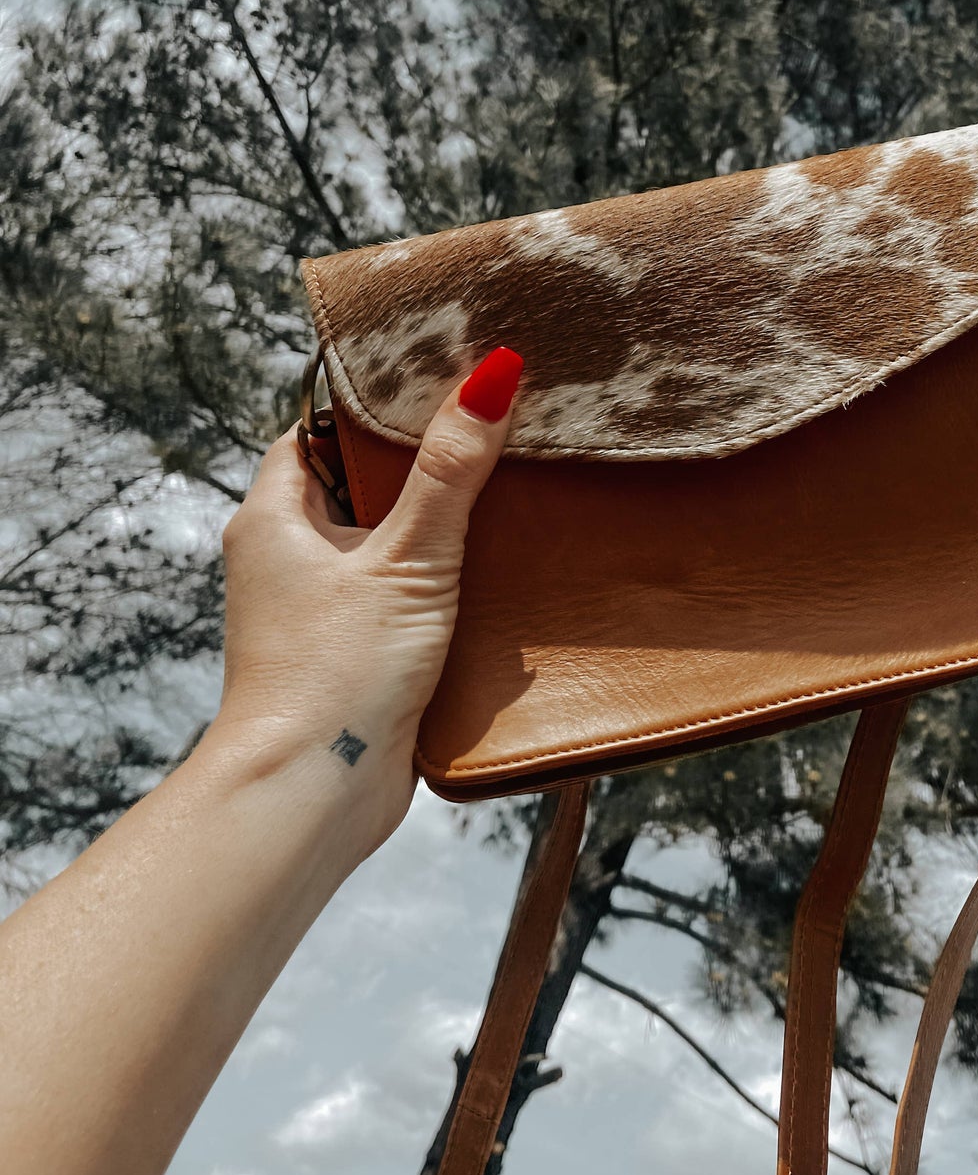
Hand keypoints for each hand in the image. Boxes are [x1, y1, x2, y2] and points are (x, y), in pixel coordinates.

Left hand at [213, 346, 523, 858]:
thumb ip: (451, 472)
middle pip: (359, 489)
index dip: (373, 406)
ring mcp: (317, 615)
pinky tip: (495, 587)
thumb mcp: (407, 559)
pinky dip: (442, 594)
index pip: (317, 432)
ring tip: (507, 503)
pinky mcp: (351, 661)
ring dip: (439, 539)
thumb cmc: (335, 675)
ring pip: (385, 551)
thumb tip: (491, 377)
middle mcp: (286, 562)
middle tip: (491, 434)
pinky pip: (400, 606)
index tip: (436, 380)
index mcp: (273, 519)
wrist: (312, 797)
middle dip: (421, 471)